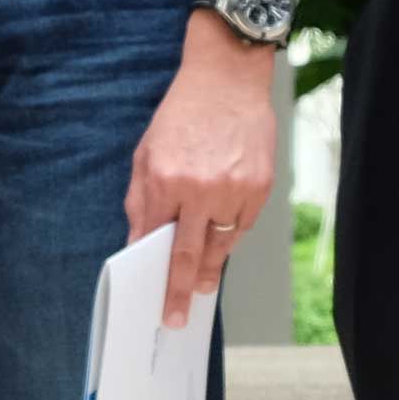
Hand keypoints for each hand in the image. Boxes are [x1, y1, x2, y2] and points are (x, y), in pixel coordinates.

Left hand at [122, 18, 279, 327]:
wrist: (226, 82)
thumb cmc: (181, 117)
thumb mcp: (146, 154)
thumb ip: (141, 201)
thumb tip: (139, 243)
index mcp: (165, 179)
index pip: (156, 241)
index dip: (155, 274)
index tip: (156, 301)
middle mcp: (200, 189)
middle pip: (189, 254)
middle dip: (181, 291)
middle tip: (176, 317)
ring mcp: (234, 190)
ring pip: (220, 246)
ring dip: (209, 268)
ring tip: (200, 285)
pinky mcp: (260, 189)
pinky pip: (242, 228)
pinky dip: (229, 239)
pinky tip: (219, 245)